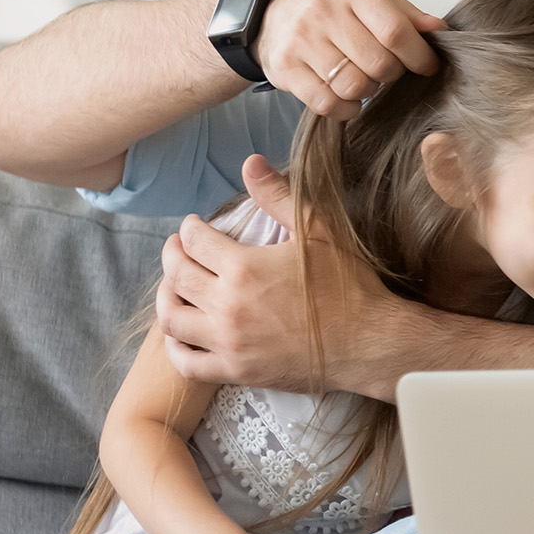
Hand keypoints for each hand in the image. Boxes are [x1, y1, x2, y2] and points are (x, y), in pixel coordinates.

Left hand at [157, 155, 397, 392]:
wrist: (368, 343)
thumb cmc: (347, 285)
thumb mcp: (319, 230)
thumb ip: (278, 196)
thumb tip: (250, 162)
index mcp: (243, 268)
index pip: (195, 240)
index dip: (190, 228)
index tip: (193, 225)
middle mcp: (228, 306)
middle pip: (176, 276)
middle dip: (171, 255)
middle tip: (176, 248)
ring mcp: (229, 342)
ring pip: (172, 318)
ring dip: (165, 297)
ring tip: (174, 286)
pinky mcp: (236, 371)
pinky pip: (187, 362)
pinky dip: (175, 346)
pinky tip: (181, 333)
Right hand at [254, 0, 446, 117]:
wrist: (273, 12)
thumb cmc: (334, 6)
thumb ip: (406, 14)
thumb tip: (441, 30)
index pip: (396, 31)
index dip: (419, 56)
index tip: (427, 66)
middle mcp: (325, 11)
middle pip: (379, 63)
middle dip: (393, 74)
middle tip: (388, 69)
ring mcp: (302, 40)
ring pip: (354, 86)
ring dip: (369, 91)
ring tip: (366, 78)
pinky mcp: (286, 68)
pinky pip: (328, 103)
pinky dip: (346, 108)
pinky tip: (348, 96)